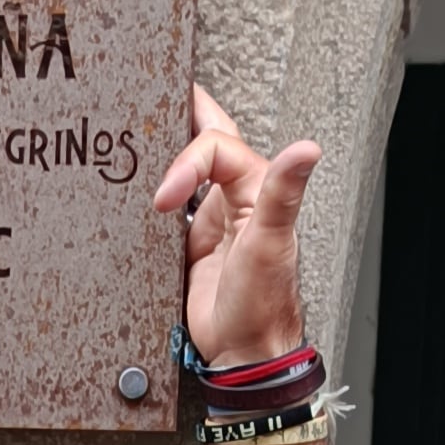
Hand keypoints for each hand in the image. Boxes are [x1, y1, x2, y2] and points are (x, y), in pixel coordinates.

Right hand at [152, 84, 322, 373]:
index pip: (214, 147)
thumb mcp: (271, 244)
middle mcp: (233, 199)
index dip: (185, 163)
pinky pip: (167, 210)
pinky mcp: (188, 245)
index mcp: (256, 189)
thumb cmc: (263, 306)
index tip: (164, 198)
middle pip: (207, 139)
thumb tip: (307, 149)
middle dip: (184, 114)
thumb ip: (283, 193)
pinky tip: (136, 191)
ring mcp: (210, 220)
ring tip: (139, 127)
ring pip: (186, 169)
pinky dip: (152, 195)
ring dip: (164, 151)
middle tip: (156, 88)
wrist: (242, 355)